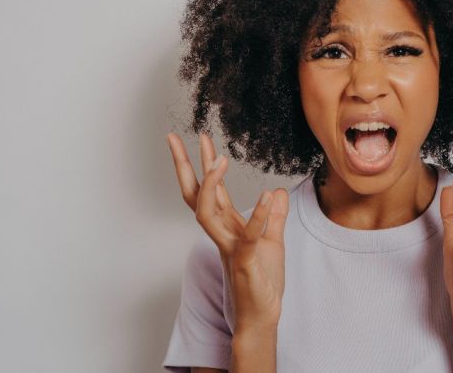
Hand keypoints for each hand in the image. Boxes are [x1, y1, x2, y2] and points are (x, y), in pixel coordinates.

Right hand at [166, 132, 289, 330]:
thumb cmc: (263, 280)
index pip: (209, 190)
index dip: (202, 164)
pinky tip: (268, 196)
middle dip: (184, 167)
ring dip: (212, 186)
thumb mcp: (273, 241)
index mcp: (228, 226)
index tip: (198, 138)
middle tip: (175, 139)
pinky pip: (248, 236)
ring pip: (208, 214)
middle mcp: (222, 234)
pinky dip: (258, 216)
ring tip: (220, 159)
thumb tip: (278, 191)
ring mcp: (230, 247)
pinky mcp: (245, 261)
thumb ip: (275, 217)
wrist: (263, 314)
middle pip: (195, 196)